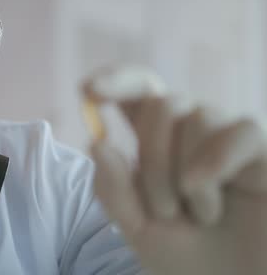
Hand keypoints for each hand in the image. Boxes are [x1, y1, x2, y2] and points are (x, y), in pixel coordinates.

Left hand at [83, 68, 266, 274]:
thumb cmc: (187, 256)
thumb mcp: (137, 227)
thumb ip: (114, 189)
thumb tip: (97, 141)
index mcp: (158, 142)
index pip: (139, 91)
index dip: (117, 80)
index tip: (88, 89)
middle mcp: (192, 132)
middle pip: (161, 105)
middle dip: (152, 158)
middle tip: (164, 211)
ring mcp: (228, 138)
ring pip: (196, 117)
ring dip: (183, 175)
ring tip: (199, 216)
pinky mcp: (262, 152)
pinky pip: (239, 132)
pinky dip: (214, 163)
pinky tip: (206, 197)